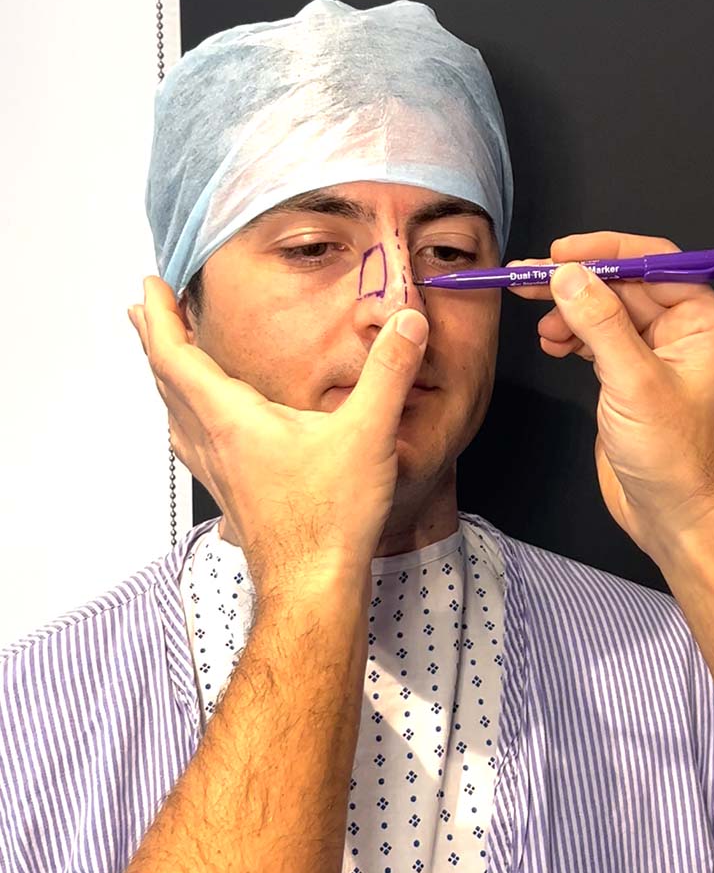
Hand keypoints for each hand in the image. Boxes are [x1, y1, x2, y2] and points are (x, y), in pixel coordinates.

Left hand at [129, 277, 427, 593]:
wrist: (313, 586)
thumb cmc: (330, 519)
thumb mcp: (368, 433)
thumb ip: (387, 374)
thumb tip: (406, 323)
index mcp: (233, 419)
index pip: (177, 356)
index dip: (162, 317)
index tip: (152, 286)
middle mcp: (215, 443)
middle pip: (167, 381)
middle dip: (157, 339)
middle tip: (148, 309)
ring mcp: (220, 473)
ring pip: (175, 416)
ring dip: (167, 380)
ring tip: (167, 361)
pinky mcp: (234, 496)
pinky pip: (193, 446)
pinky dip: (186, 419)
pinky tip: (203, 430)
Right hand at [509, 234, 713, 565]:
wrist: (678, 523)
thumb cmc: (680, 464)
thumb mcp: (635, 384)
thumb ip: (600, 325)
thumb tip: (569, 276)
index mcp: (704, 323)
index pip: (655, 264)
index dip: (606, 252)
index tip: (561, 252)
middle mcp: (686, 334)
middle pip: (625, 286)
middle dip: (577, 281)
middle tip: (528, 277)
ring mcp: (658, 358)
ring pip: (607, 312)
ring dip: (570, 310)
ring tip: (541, 323)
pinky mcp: (633, 382)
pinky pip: (600, 340)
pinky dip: (573, 336)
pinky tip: (553, 342)